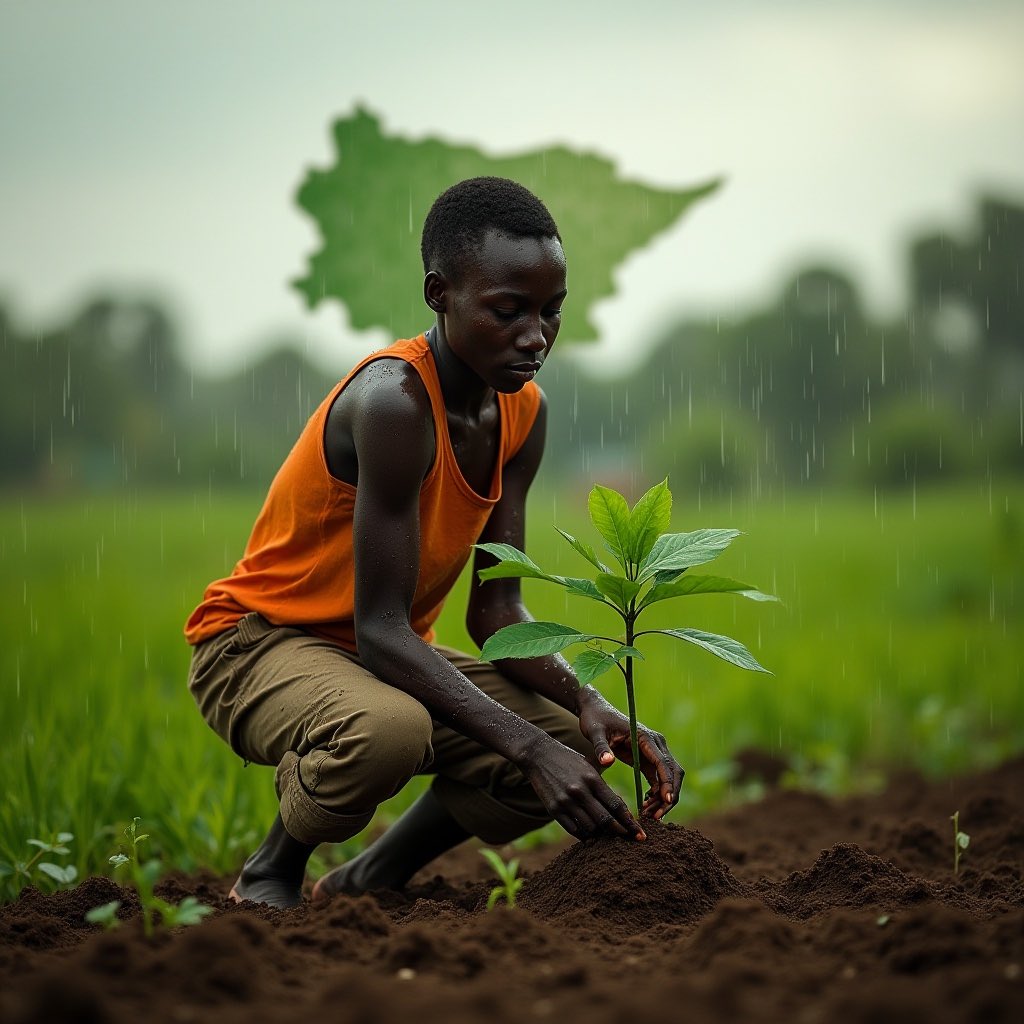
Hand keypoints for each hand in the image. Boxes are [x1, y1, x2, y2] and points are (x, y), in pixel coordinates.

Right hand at [518, 735, 645, 841]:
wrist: (538, 754)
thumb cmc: (568, 759)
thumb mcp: (588, 766)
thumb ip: (602, 786)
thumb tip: (620, 808)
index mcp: (592, 778)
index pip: (616, 805)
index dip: (630, 822)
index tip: (641, 833)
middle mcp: (580, 791)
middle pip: (606, 820)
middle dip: (622, 832)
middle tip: (633, 840)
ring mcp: (566, 801)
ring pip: (590, 827)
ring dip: (603, 835)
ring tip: (612, 838)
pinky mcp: (554, 809)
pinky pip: (573, 829)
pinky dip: (585, 835)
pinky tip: (593, 836)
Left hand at [576, 686, 684, 819]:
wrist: (595, 710)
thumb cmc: (595, 719)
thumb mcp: (594, 732)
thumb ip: (601, 747)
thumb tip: (608, 761)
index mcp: (645, 737)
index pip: (663, 762)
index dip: (667, 783)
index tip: (665, 801)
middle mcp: (655, 743)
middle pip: (673, 772)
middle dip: (669, 795)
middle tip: (656, 817)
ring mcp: (653, 750)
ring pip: (668, 777)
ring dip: (663, 797)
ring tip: (648, 815)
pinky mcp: (648, 757)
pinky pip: (659, 778)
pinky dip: (657, 793)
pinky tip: (646, 805)